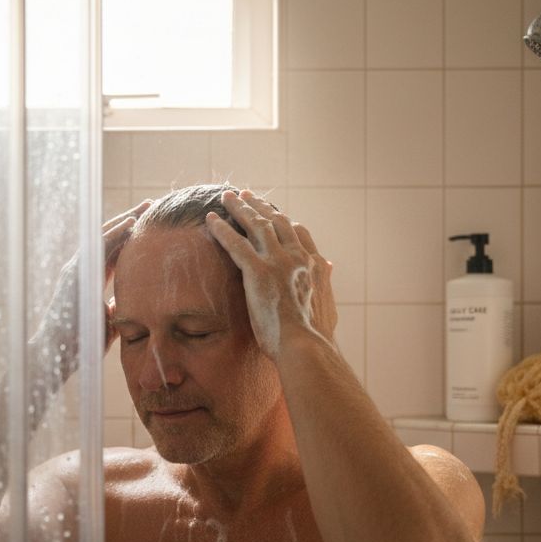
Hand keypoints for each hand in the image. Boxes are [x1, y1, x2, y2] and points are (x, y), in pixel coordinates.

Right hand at [32, 199, 152, 369]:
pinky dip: (115, 233)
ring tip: (147, 206)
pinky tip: (132, 223)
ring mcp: (77, 268)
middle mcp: (83, 269)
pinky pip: (98, 247)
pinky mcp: (76, 272)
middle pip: (110, 238)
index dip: (131, 237)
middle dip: (131, 221)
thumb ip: (118, 308)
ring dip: (126, 220)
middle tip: (152, 206)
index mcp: (92, 279)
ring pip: (104, 236)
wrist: (56, 353)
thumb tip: (134, 303)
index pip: (114, 251)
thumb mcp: (107, 321)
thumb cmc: (80, 341)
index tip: (151, 225)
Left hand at [205, 190, 336, 358]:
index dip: (283, 221)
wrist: (306, 346)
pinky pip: (235, 243)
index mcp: (314, 264)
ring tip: (227, 196)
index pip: (298, 232)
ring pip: (255, 226)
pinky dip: (222, 229)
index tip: (273, 214)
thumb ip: (326, 281)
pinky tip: (211, 219)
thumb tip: (330, 266)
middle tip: (246, 195)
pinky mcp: (258, 271)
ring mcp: (277, 262)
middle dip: (260, 206)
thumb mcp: (328, 303)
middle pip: (276, 222)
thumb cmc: (315, 335)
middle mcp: (297, 257)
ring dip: (239, 208)